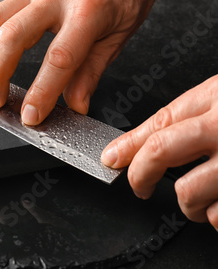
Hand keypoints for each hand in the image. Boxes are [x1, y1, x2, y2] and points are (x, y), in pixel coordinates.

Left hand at [102, 75, 217, 229]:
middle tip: (140, 187)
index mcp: (216, 99)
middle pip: (160, 152)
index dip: (128, 146)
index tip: (109, 159)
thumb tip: (143, 143)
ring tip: (197, 199)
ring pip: (188, 192)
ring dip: (187, 204)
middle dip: (140, 175)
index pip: (158, 122)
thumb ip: (190, 116)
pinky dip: (215, 217)